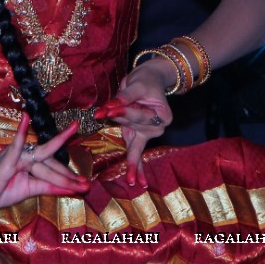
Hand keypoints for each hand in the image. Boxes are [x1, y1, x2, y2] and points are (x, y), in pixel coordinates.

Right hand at [0, 114, 89, 217]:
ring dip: (60, 176)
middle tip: (87, 183)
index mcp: (31, 162)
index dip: (69, 179)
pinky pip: (15, 146)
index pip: (54, 168)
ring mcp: (16, 156)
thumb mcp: (30, 190)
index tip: (85, 186)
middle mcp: (26, 156)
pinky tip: (26, 118)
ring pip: (43, 162)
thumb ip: (49, 187)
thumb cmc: (1, 191)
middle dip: (69, 175)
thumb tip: (71, 189)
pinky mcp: (6, 161)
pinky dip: (21, 132)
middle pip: (52, 164)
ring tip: (77, 182)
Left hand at [101, 59, 172, 186]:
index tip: (105, 110)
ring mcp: (148, 134)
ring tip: (106, 117)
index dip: (122, 111)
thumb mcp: (136, 85)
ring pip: (129, 136)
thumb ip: (123, 98)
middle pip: (132, 125)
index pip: (138, 114)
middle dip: (118, 116)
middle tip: (102, 110)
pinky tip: (136, 182)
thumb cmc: (145, 81)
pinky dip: (134, 168)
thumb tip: (107, 108)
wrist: (150, 81)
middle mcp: (159, 127)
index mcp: (163, 114)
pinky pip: (136, 154)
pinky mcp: (138, 138)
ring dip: (119, 125)